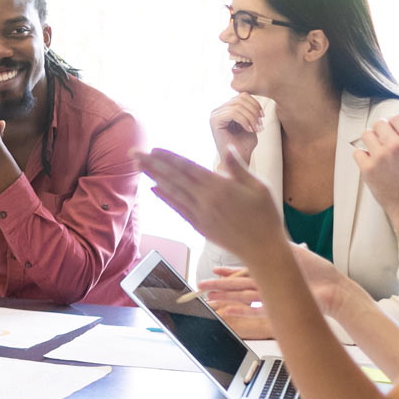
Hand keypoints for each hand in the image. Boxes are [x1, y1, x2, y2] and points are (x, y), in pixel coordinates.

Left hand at [135, 147, 289, 266]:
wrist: (262, 251)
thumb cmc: (266, 216)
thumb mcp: (259, 187)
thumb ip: (239, 168)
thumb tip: (227, 148)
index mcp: (220, 187)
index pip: (188, 168)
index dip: (169, 157)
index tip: (153, 149)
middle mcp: (205, 200)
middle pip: (174, 178)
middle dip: (152, 164)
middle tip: (133, 153)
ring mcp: (200, 215)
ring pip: (172, 192)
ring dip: (153, 178)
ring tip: (138, 167)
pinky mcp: (199, 226)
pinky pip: (178, 209)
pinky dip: (165, 198)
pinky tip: (154, 189)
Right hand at [201, 248, 354, 324]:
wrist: (334, 290)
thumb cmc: (318, 271)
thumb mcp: (294, 252)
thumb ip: (277, 246)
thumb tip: (264, 235)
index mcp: (270, 268)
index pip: (243, 269)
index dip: (228, 271)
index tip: (214, 270)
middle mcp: (268, 282)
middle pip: (237, 283)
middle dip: (219, 285)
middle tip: (201, 287)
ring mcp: (271, 295)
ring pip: (242, 296)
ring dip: (225, 297)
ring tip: (209, 298)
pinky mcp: (278, 306)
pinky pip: (255, 311)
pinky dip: (241, 311)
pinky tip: (228, 311)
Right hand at [209, 94, 264, 164]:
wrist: (237, 162)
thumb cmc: (244, 145)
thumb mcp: (251, 123)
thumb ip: (250, 110)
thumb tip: (253, 96)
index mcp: (225, 109)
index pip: (242, 96)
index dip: (255, 104)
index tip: (262, 117)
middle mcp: (217, 110)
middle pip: (240, 98)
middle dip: (254, 111)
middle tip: (260, 125)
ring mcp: (214, 115)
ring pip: (238, 105)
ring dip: (251, 117)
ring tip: (256, 129)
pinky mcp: (214, 121)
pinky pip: (233, 113)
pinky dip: (245, 121)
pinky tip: (249, 130)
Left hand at [354, 116, 398, 219]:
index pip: (397, 118)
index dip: (394, 125)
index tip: (393, 132)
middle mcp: (397, 146)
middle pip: (380, 124)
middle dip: (381, 131)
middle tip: (383, 141)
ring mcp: (381, 157)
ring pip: (366, 135)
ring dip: (370, 141)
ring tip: (375, 150)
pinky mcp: (368, 169)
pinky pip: (357, 152)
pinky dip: (362, 156)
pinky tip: (370, 163)